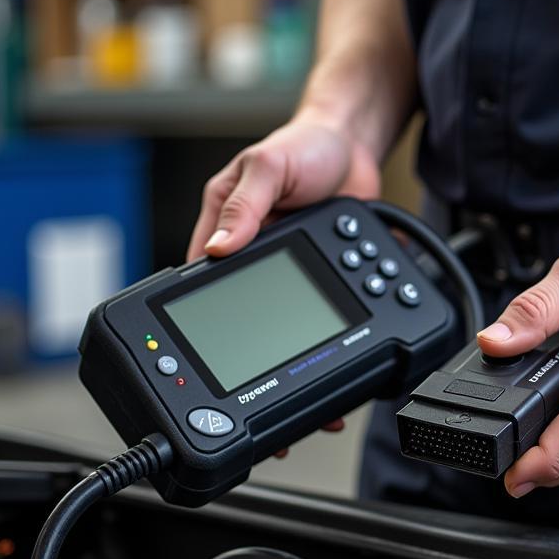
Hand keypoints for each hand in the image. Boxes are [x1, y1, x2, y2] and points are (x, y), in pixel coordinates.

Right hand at [188, 114, 377, 451]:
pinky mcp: (321, 282)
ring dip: (301, 372)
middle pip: (248, 328)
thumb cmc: (303, 146)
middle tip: (266, 413)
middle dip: (258, 374)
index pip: (205, 291)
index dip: (207, 335)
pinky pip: (323, 324)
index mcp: (225, 235)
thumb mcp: (266, 168)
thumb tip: (216, 249)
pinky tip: (344, 375)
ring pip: (287, 335)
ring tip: (315, 413)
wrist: (354, 144)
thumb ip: (245, 207)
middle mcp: (253, 261)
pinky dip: (334, 351)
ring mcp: (289, 277)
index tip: (212, 374)